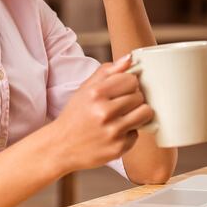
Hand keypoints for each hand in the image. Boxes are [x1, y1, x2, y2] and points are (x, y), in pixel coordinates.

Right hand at [49, 55, 153, 173]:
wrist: (60, 147)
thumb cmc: (74, 116)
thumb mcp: (85, 89)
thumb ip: (107, 72)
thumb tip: (129, 59)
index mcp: (96, 94)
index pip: (131, 80)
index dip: (129, 83)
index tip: (123, 89)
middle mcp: (104, 112)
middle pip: (139, 96)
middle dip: (133, 98)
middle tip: (121, 104)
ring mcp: (112, 131)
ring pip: (145, 113)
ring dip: (138, 113)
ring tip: (125, 116)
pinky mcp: (118, 148)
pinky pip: (137, 133)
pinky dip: (129, 132)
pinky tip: (116, 131)